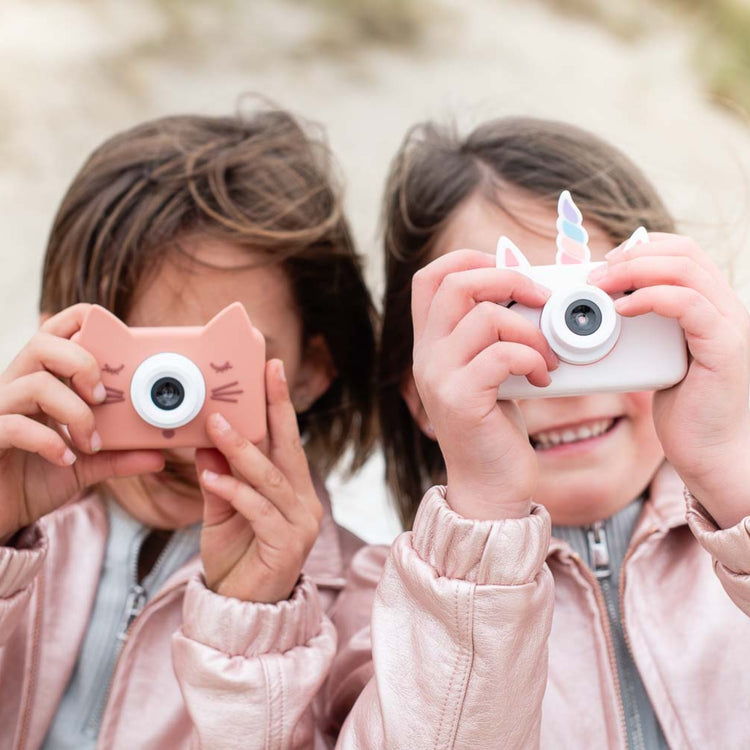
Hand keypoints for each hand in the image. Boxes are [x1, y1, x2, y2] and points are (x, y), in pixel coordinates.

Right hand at [0, 304, 164, 541]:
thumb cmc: (33, 479)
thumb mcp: (85, 465)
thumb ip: (119, 455)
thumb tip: (159, 454)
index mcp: (40, 382)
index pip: (55, 333)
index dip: (83, 324)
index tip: (117, 350)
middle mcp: (15, 388)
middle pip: (42, 343)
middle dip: (82, 363)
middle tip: (103, 398)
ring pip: (34, 383)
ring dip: (75, 412)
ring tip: (90, 441)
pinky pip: (12, 425)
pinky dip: (48, 441)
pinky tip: (64, 459)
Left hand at [197, 359, 322, 602]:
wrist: (239, 612)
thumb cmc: (235, 560)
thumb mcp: (220, 513)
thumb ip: (218, 479)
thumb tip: (205, 442)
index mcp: (292, 490)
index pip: (286, 441)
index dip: (279, 405)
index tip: (271, 368)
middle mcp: (304, 502)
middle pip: (289, 449)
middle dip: (276, 409)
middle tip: (261, 374)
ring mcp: (301, 524)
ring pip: (271, 478)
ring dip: (242, 451)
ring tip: (214, 427)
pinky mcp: (288, 545)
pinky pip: (259, 510)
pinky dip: (234, 491)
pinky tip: (210, 477)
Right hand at [411, 249, 556, 519]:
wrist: (489, 485)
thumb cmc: (494, 427)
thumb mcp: (489, 372)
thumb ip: (494, 336)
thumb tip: (534, 294)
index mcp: (431, 344)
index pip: (429, 277)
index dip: (468, 260)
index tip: (509, 274)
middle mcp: (426, 356)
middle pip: (456, 284)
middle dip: (508, 280)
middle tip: (542, 301)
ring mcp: (438, 377)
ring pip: (485, 317)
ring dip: (531, 330)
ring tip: (547, 356)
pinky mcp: (460, 400)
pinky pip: (502, 355)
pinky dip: (532, 359)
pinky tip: (542, 379)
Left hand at [591, 233, 749, 526]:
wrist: (709, 452)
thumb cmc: (683, 409)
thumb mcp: (660, 356)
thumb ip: (649, 326)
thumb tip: (609, 303)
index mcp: (713, 305)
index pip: (684, 252)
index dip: (642, 248)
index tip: (606, 262)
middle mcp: (728, 308)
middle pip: (684, 252)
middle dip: (632, 256)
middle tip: (596, 274)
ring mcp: (731, 325)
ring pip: (685, 271)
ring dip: (633, 272)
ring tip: (600, 287)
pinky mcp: (724, 347)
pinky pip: (687, 305)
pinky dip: (650, 298)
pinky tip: (621, 310)